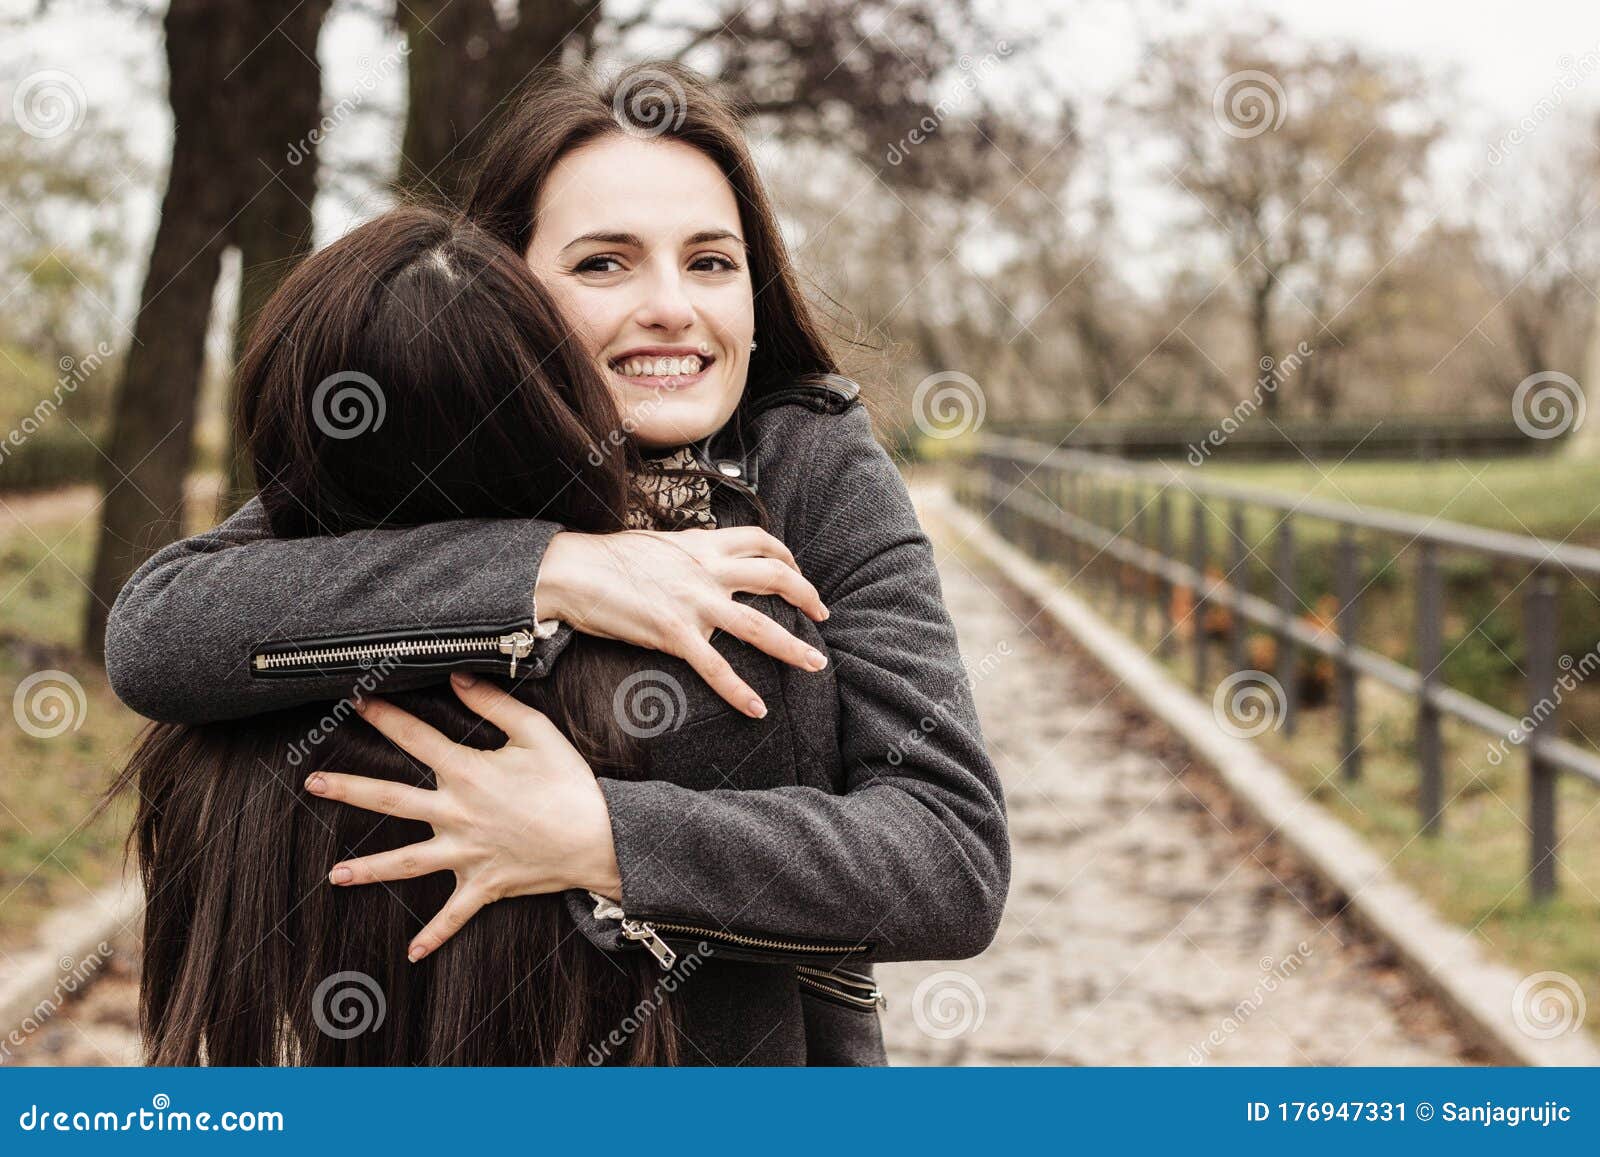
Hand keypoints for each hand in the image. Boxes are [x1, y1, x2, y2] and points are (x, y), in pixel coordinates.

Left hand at [303, 673, 619, 962]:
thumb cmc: (570, 783)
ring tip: (336, 875)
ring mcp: (467, 853)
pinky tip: (412, 952)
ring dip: (370, 870)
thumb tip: (457, 679)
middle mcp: (458, 814)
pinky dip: (435, 935)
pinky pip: (454, 915)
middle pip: (392, 800)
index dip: (385, 716)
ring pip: (408, 863)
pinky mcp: (484, 884)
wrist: (600, 838)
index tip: (357, 699)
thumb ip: (495, 703)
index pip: (416, 739)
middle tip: (313, 783)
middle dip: (350, 789)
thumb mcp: (537, 733)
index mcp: (468, 773)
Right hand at [535, 526, 829, 718]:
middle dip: (807, 596)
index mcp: (702, 545)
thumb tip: (698, 561)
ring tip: (817, 663)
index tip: (797, 571)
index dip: (787, 555)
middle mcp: (707, 570)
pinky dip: (740, 692)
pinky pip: (716, 667)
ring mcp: (694, 602)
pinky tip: (757, 710)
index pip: (760, 540)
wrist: (572, 570)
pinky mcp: (675, 633)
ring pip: (759, 625)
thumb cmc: (606, 558)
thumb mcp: (658, 544)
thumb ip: (688, 553)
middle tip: (822, 614)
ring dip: (794, 645)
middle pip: (776, 576)